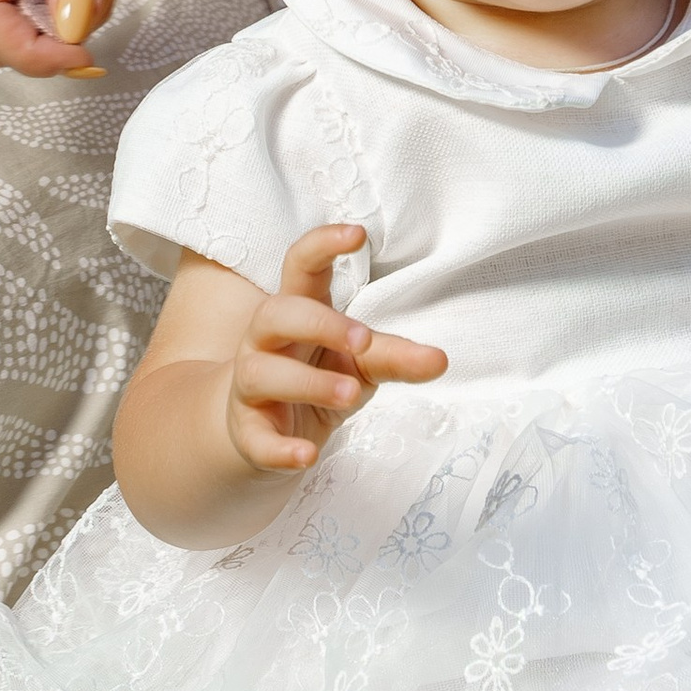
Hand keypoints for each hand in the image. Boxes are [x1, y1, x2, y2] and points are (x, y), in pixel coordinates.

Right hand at [221, 226, 447, 483]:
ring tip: (351, 393)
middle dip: (318, 323)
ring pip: (262, 373)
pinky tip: (307, 456)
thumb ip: (395, 356)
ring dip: (308, 383)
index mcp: (298, 311)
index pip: (299, 265)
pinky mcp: (248, 433)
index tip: (358, 233)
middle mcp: (266, 341)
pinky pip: (257, 440)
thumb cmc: (317, 379)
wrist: (262, 433)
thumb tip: (441, 359)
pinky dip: (281, 449)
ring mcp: (251, 387)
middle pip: (275, 313)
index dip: (322, 244)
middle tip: (363, 339)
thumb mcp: (359, 364)